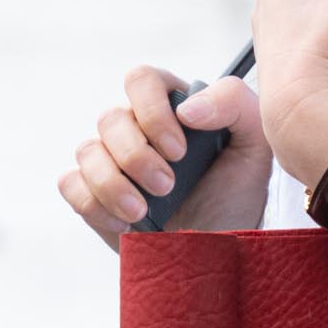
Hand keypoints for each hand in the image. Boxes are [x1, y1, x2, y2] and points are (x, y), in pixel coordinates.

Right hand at [59, 62, 273, 248]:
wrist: (219, 248)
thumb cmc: (236, 194)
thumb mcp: (256, 144)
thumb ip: (234, 103)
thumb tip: (187, 108)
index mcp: (171, 106)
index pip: (142, 80)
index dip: (153, 112)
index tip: (179, 151)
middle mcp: (135, 127)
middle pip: (110, 118)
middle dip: (137, 157)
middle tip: (168, 187)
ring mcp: (110, 160)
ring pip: (87, 151)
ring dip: (113, 183)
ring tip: (143, 212)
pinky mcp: (92, 193)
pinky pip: (71, 184)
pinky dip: (94, 203)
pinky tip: (125, 221)